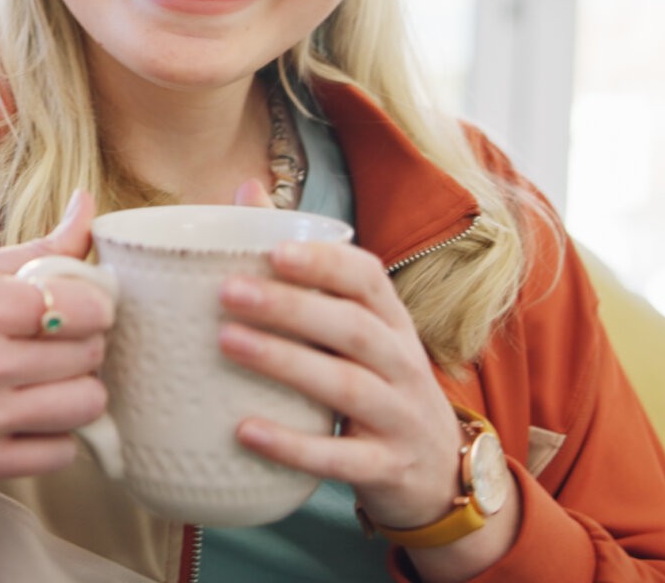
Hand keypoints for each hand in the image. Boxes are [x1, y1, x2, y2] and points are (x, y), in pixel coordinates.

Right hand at [0, 190, 115, 478]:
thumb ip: (31, 246)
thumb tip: (89, 208)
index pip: (86, 306)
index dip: (89, 298)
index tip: (72, 296)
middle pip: (90, 354)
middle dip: (79, 337)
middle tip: (49, 330)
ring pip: (85, 404)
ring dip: (73, 385)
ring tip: (40, 370)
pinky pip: (58, 453)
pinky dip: (53, 431)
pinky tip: (23, 407)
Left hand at [215, 240, 519, 578]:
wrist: (438, 474)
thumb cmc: (375, 382)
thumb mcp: (354, 327)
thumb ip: (303, 265)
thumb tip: (246, 189)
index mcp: (391, 321)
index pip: (369, 279)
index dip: (325, 263)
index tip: (274, 250)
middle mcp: (402, 363)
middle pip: (353, 328)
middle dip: (292, 307)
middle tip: (227, 291)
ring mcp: (399, 417)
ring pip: (346, 387)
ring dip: (286, 363)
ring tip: (226, 342)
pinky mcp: (386, 468)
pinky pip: (340, 458)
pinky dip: (293, 446)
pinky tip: (244, 430)